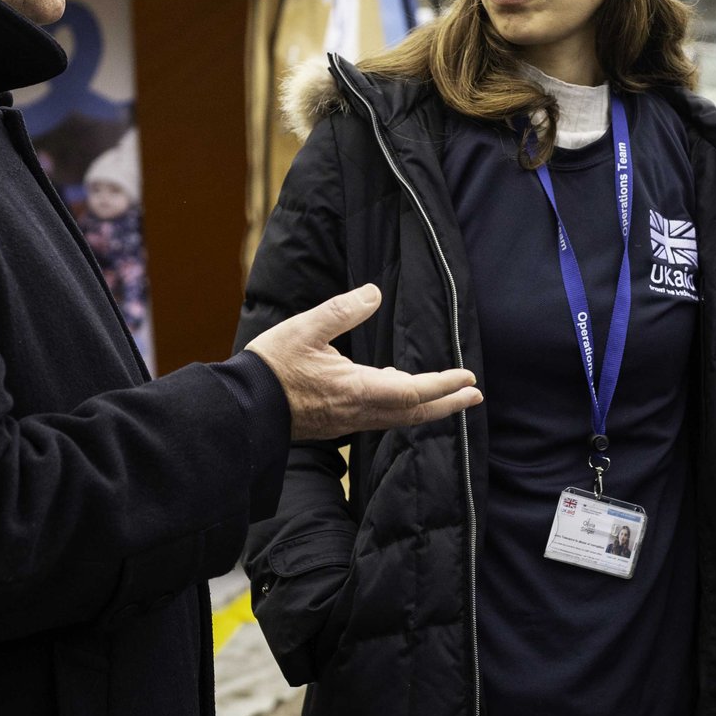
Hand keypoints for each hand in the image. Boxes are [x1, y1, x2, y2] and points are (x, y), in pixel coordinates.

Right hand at [248, 284, 482, 441]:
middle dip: (447, 404)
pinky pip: (379, 417)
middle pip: (413, 413)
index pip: (412, 391)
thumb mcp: (305, 328)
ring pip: (398, 417)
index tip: (467, 378)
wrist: (242, 408)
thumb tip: (374, 292)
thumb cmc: (271, 367)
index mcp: (356, 390)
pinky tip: (396, 387)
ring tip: (447, 395)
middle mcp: (358, 412)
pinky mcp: (336, 423)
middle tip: (474, 396)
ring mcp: (347, 422)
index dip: (443, 385)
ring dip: (427, 407)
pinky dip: (400, 406)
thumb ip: (342, 310)